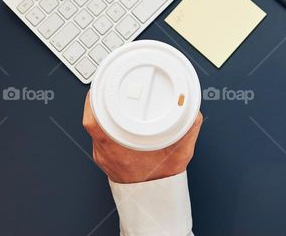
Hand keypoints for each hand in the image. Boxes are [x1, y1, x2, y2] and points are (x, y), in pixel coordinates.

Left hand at [82, 93, 202, 183]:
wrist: (153, 200)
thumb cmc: (162, 181)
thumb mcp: (179, 153)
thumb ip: (188, 129)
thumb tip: (193, 113)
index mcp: (119, 149)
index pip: (94, 121)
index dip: (93, 100)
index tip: (99, 86)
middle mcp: (107, 153)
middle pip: (92, 121)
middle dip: (97, 100)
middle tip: (104, 85)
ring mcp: (104, 157)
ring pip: (95, 128)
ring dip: (100, 112)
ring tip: (107, 96)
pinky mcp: (105, 159)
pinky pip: (99, 137)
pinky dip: (104, 124)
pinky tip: (112, 118)